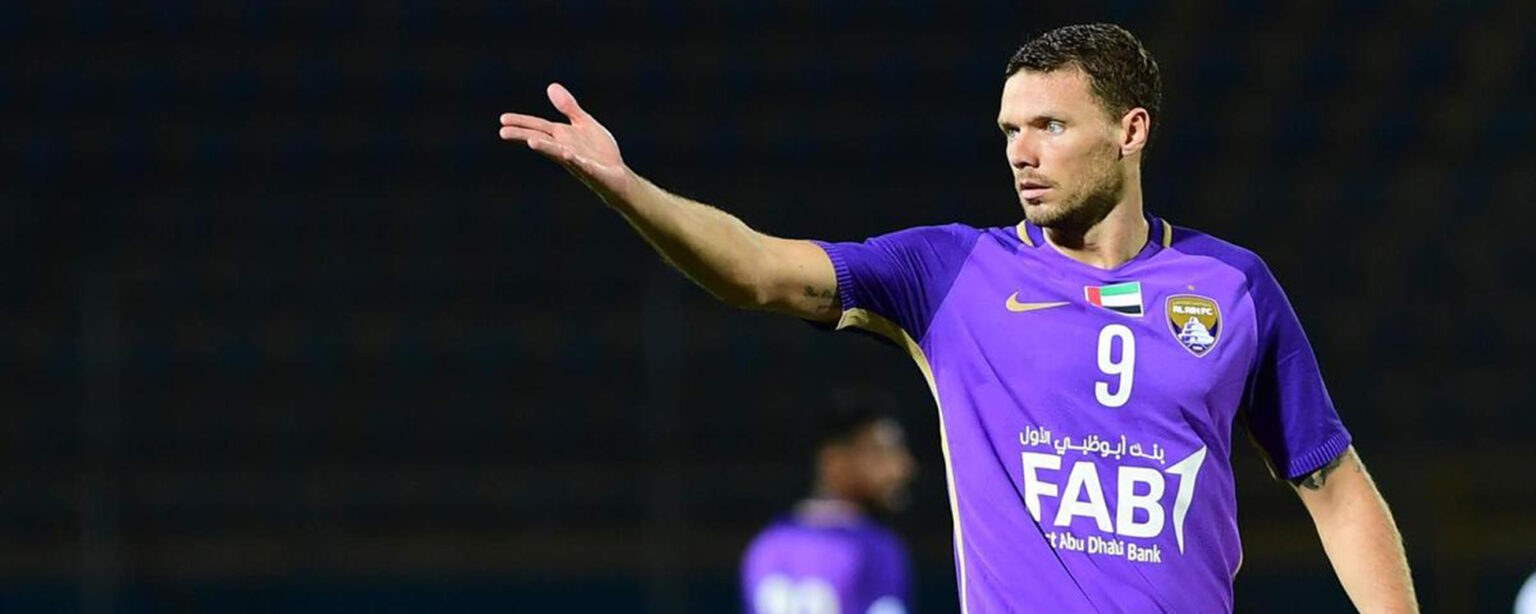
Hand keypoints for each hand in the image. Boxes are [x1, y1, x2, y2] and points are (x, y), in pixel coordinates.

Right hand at [499, 83, 631, 198]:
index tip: (502, 119)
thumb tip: (551, 86)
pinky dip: (575, 160)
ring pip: (558, 153)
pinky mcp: (592, 171)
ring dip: (545, 148)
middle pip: (541, 140)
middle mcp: (565, 149)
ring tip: (531, 142)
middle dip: (523, 136)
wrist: (618, 176)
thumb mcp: (583, 123)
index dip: (522, 122)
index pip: (538, 127)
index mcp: (562, 136)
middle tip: (502, 132)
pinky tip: (567, 154)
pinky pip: (582, 165)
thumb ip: (568, 107)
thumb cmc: (599, 152)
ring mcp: (577, 161)